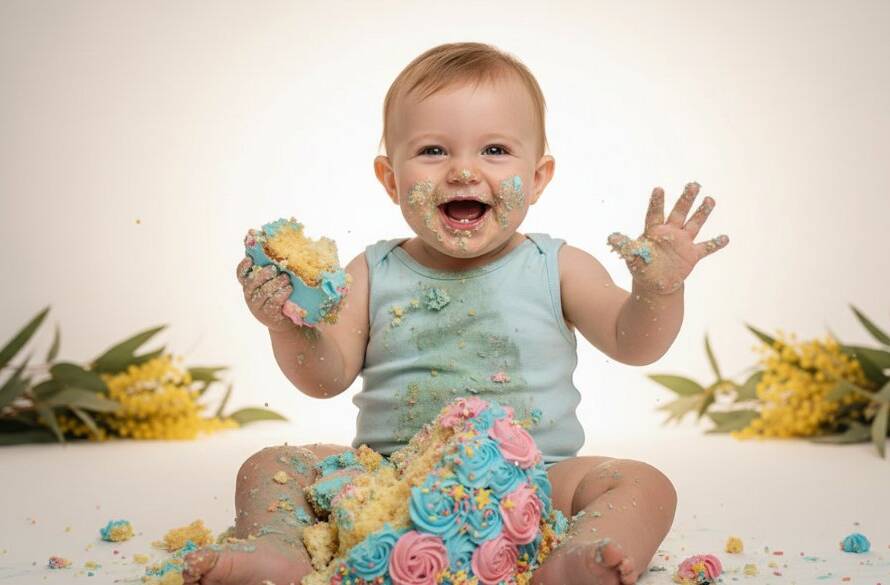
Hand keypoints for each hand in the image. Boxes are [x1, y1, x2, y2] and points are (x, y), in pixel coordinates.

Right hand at [236, 257, 296, 331]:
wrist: (284, 320)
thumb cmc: (278, 296)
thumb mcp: (271, 282)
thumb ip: (268, 267)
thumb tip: (265, 243)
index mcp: (249, 285)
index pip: (240, 274)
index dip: (243, 266)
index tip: (250, 259)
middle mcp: (250, 296)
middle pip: (252, 282)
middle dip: (264, 274)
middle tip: (275, 269)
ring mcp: (258, 307)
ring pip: (264, 291)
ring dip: (276, 283)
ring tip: (286, 278)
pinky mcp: (268, 315)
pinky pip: (274, 301)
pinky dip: (282, 293)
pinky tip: (289, 289)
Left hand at [607, 182, 728, 293]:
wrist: (655, 283)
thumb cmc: (642, 266)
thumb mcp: (630, 256)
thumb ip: (624, 245)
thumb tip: (611, 237)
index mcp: (653, 231)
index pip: (655, 213)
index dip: (657, 202)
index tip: (659, 189)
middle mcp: (670, 232)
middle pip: (679, 212)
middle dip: (686, 199)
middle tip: (693, 184)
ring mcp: (683, 242)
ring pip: (694, 224)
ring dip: (702, 213)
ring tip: (710, 199)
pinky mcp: (692, 254)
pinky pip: (706, 248)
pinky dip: (715, 244)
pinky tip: (725, 237)